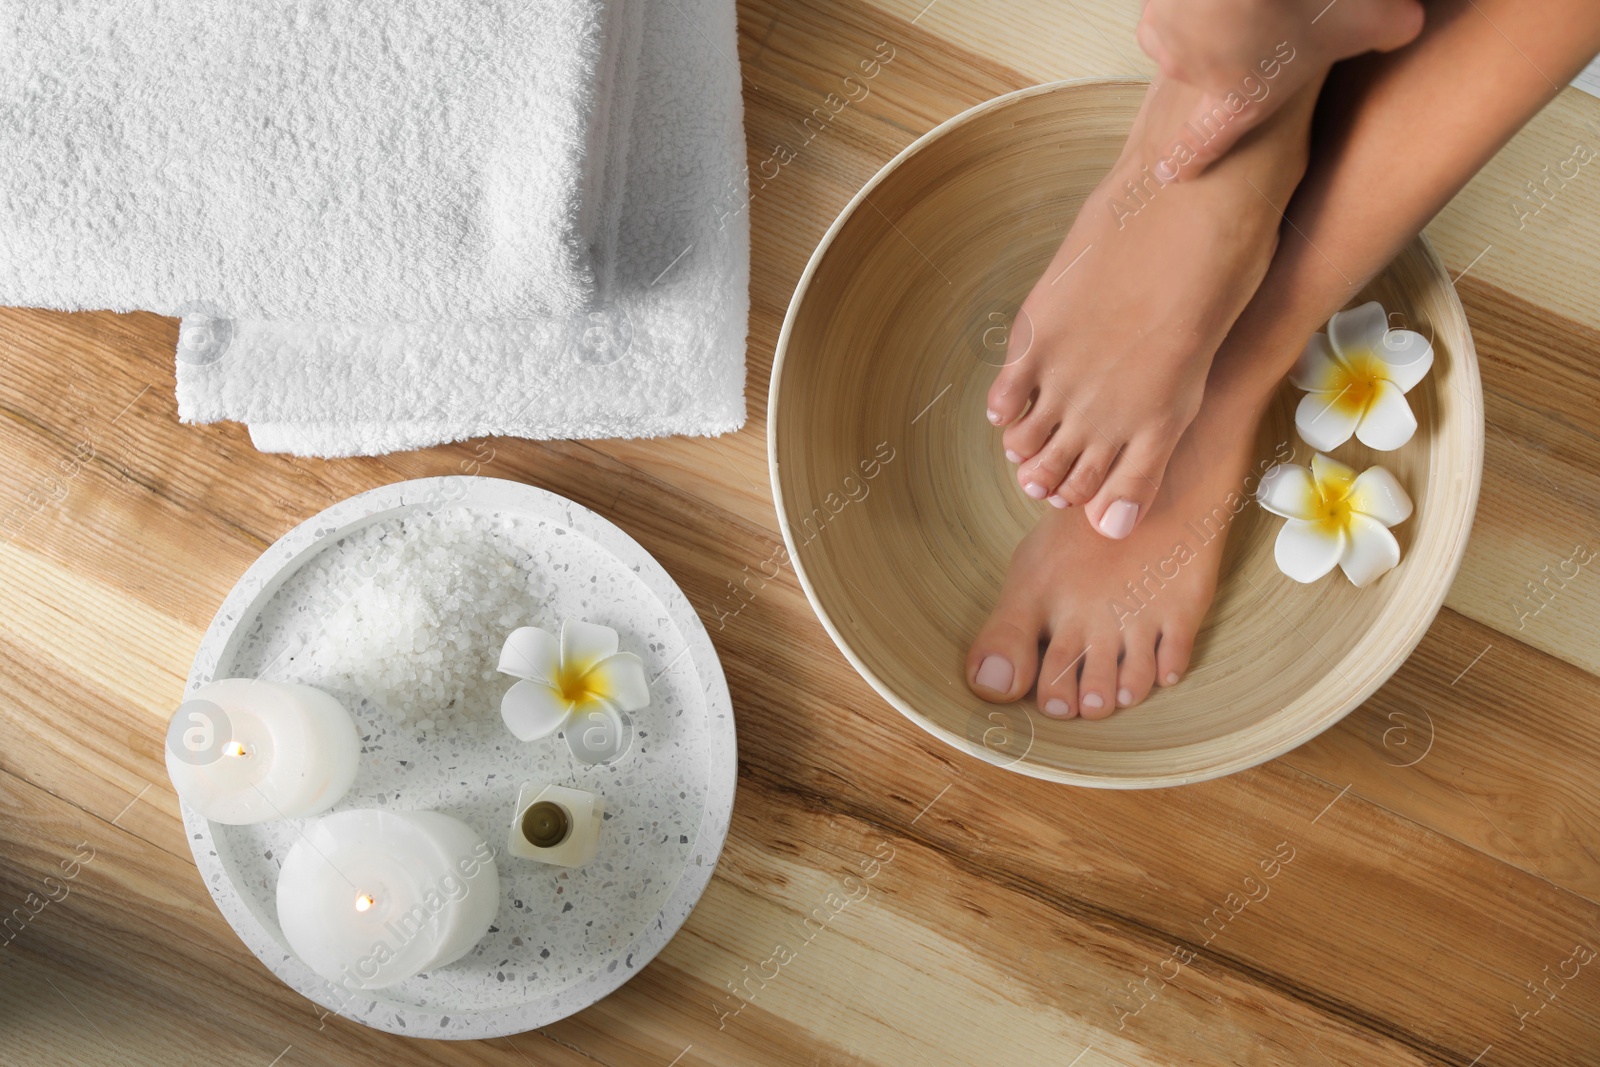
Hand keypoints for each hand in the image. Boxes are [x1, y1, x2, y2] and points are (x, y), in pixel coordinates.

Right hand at [1135, 0, 1423, 177]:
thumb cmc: (1302, 1)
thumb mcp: (1372, 19)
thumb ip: (1391, 31)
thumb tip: (1404, 29)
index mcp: (1239, 100)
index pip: (1207, 142)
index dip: (1188, 159)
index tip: (1170, 172)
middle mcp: (1194, 79)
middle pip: (1202, 77)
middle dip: (1226, 55)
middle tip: (1258, 29)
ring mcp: (1168, 40)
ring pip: (1182, 37)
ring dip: (1205, 21)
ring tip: (1237, 3)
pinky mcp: (1155, 5)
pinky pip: (1169, 5)